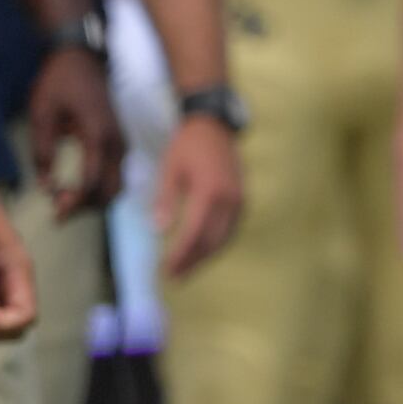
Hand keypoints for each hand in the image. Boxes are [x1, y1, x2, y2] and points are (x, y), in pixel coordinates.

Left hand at [24, 46, 126, 215]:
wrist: (80, 58)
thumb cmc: (58, 81)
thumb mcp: (41, 113)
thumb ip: (42, 151)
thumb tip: (44, 185)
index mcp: (97, 135)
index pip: (92, 183)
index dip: (74, 203)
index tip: (55, 212)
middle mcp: (116, 142)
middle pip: (110, 191)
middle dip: (85, 207)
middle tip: (57, 210)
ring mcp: (121, 142)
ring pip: (115, 186)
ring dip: (92, 200)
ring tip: (62, 200)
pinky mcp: (117, 142)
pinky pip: (114, 174)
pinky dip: (98, 188)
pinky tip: (73, 187)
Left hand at [151, 111, 244, 278]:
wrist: (215, 126)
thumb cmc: (187, 146)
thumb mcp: (170, 170)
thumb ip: (165, 200)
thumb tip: (159, 230)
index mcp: (209, 192)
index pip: (194, 233)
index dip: (181, 255)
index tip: (167, 270)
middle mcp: (229, 199)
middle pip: (211, 241)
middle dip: (192, 261)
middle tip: (175, 277)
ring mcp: (239, 200)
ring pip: (223, 238)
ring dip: (205, 257)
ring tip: (186, 270)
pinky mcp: (242, 200)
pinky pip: (230, 229)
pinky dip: (216, 244)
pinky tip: (203, 253)